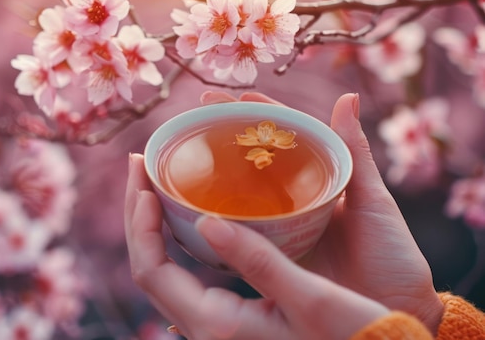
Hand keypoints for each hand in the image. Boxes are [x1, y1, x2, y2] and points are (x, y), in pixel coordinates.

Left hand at [125, 153, 389, 338]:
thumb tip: (205, 220)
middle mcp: (206, 330)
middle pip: (148, 268)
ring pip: (162, 272)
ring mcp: (214, 327)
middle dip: (137, 215)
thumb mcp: (309, 296)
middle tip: (139, 165)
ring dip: (152, 226)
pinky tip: (182, 215)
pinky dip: (172, 240)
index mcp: (217, 325)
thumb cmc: (352, 334)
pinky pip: (182, 276)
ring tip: (152, 182)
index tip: (145, 179)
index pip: (151, 269)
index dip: (140, 222)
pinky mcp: (226, 319)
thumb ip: (257, 261)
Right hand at [200, 91, 444, 331]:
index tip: (229, 95)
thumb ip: (356, 155)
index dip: (257, 113)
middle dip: (225, 134)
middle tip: (197, 114)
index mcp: (321, 178)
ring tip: (188, 151)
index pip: (284, 136)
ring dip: (216, 172)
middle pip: (255, 160)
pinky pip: (240, 232)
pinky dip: (218, 217)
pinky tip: (196, 207)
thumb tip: (347, 97)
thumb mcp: (374, 202)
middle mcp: (295, 199)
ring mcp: (281, 227)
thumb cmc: (391, 257)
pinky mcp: (270, 257)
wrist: (390, 311)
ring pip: (242, 193)